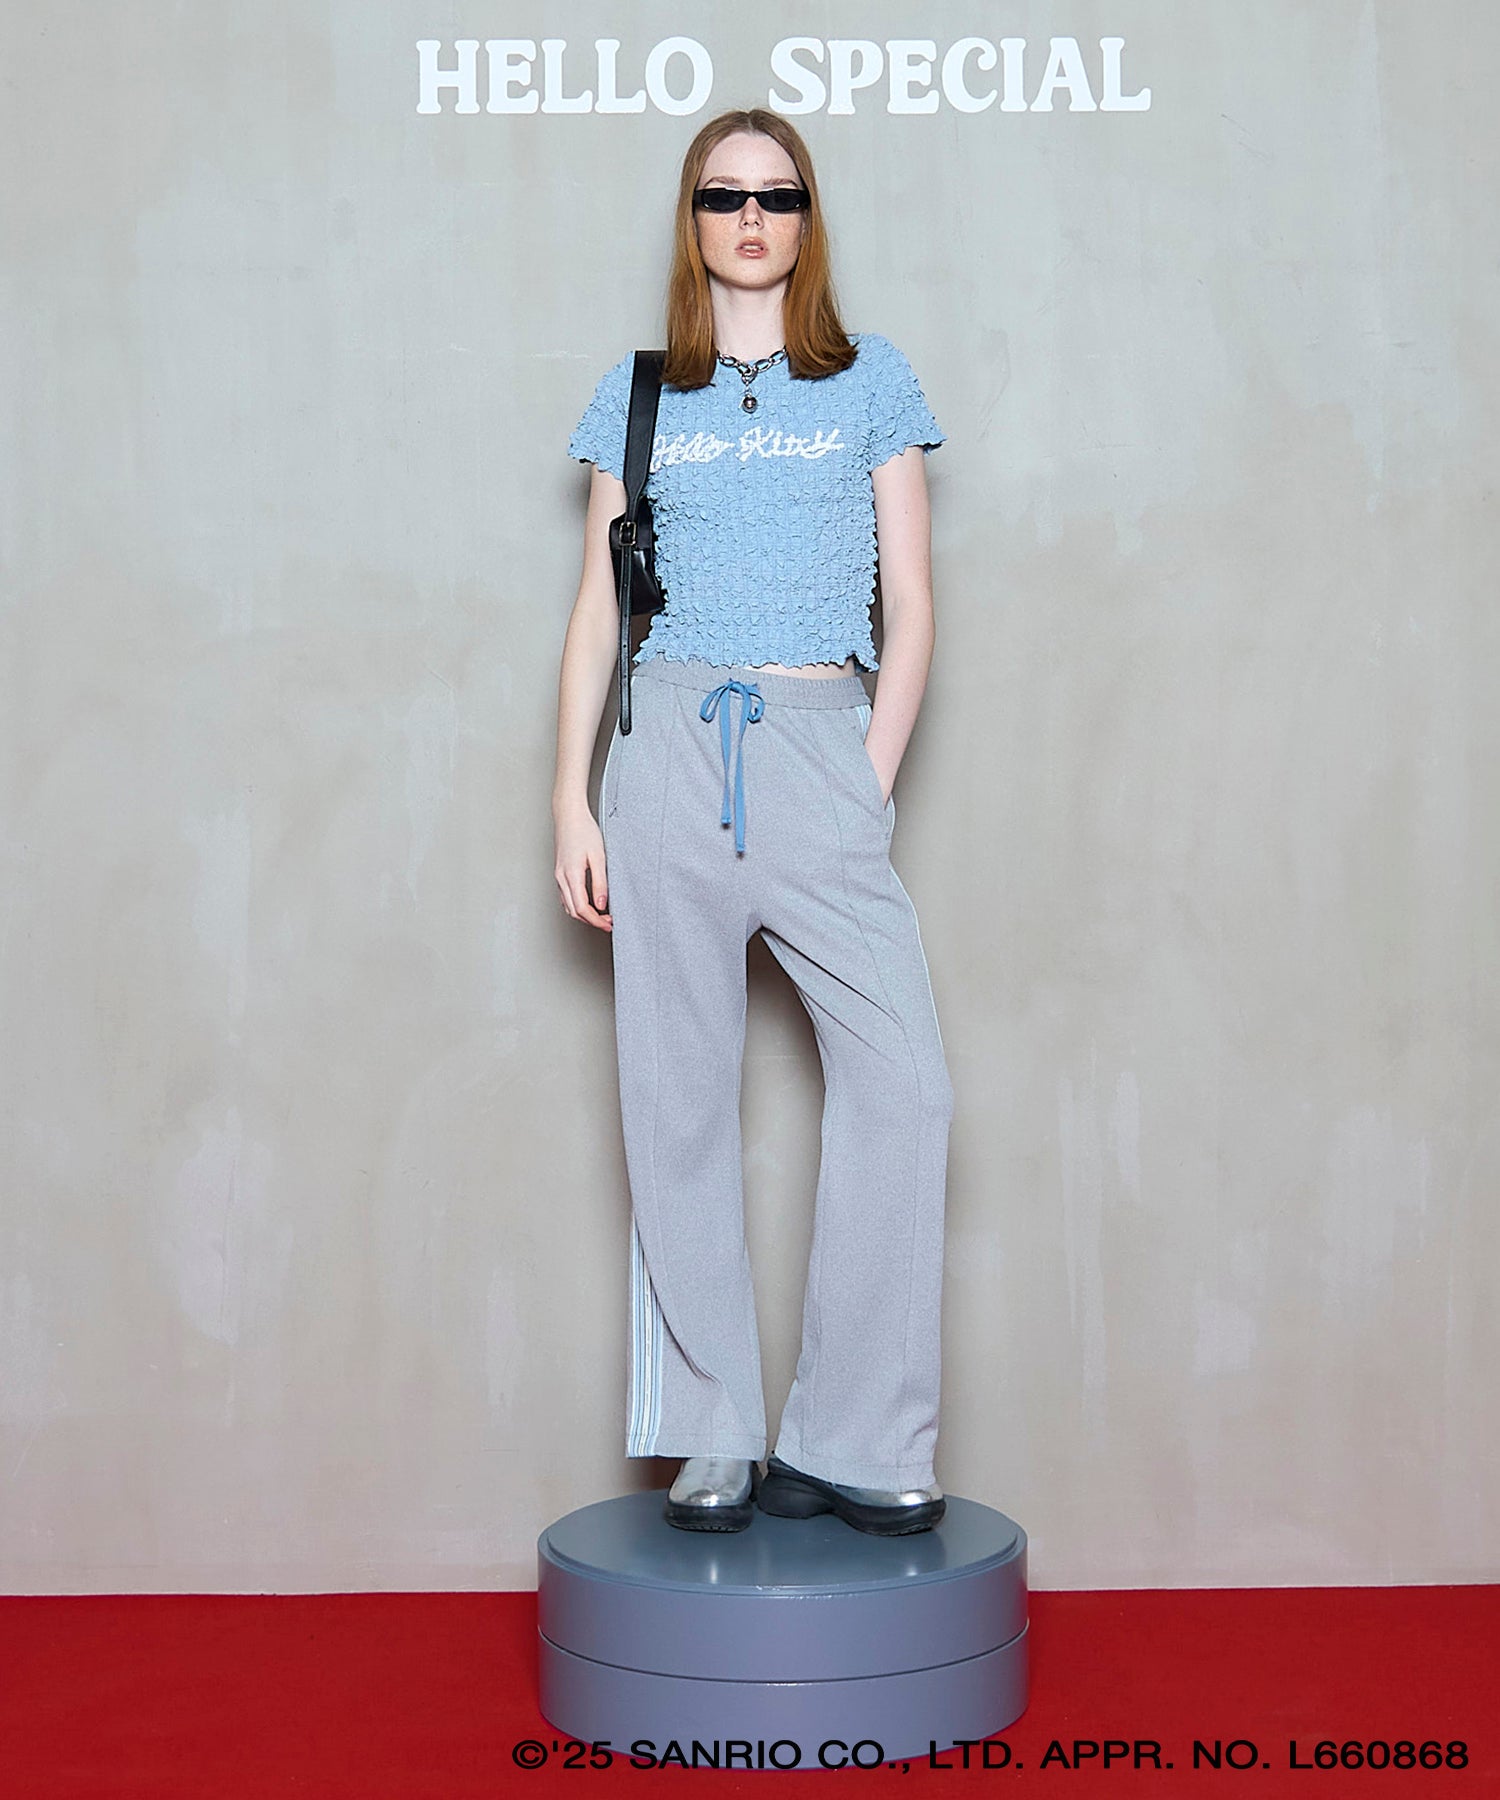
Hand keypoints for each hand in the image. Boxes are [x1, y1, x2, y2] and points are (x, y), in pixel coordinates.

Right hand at [555, 803, 611, 931]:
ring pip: (569, 906)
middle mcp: (561, 878)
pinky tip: (589, 903)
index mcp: (571, 875)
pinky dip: (577, 906)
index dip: (596, 921)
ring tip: (602, 915)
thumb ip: (600, 882)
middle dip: (592, 921)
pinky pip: (566, 897)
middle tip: (609, 922)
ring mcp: (558, 876)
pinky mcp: (559, 873)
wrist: (569, 815)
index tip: (609, 924)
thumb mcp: (598, 857)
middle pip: (574, 911)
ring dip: (584, 915)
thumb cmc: (583, 831)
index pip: (582, 909)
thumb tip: (602, 904)